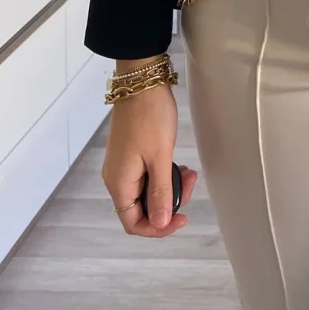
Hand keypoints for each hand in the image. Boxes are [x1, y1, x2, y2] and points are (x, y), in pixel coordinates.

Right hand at [102, 80, 197, 236]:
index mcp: (119, 183)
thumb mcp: (159, 156)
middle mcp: (117, 178)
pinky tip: (180, 166)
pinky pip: (148, 175)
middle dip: (169, 203)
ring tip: (189, 173)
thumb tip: (159, 223)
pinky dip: (165, 175)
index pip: (133, 223)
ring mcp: (124, 165)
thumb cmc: (150, 117)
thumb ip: (160, 192)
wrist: (141, 82)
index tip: (183, 218)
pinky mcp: (132, 153)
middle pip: (142, 209)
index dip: (158, 227)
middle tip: (190, 183)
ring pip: (148, 191)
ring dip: (169, 187)